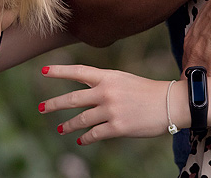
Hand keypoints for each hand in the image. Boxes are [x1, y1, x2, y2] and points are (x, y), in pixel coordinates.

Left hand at [40, 65, 175, 143]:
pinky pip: (94, 134)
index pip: (78, 71)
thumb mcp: (123, 80)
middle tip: (42, 107)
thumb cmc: (146, 91)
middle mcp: (106, 92)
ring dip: (68, 125)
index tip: (43, 71)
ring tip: (61, 128)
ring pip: (81, 119)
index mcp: (108, 77)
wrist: (169, 103)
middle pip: (73, 98)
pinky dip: (85, 138)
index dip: (59, 71)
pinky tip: (81, 140)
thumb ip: (104, 84)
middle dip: (54, 104)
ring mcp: (111, 110)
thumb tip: (85, 93)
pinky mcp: (117, 127)